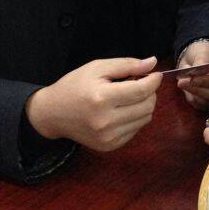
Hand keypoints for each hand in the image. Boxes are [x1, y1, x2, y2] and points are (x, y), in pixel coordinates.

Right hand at [25, 56, 161, 151]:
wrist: (52, 114)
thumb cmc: (74, 86)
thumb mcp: (97, 68)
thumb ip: (127, 65)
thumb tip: (153, 63)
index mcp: (101, 98)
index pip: (141, 91)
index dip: (153, 81)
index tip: (155, 74)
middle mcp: (106, 121)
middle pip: (147, 106)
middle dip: (150, 92)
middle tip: (139, 84)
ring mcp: (108, 137)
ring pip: (145, 119)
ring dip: (144, 105)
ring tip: (129, 97)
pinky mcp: (109, 146)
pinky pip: (136, 130)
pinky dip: (135, 118)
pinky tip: (121, 110)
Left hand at [176, 41, 208, 111]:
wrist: (202, 60)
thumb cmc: (207, 53)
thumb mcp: (203, 51)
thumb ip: (201, 60)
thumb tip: (194, 73)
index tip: (192, 78)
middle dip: (198, 89)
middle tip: (181, 82)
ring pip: (206, 102)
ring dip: (192, 92)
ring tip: (181, 80)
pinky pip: (199, 105)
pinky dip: (191, 96)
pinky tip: (186, 86)